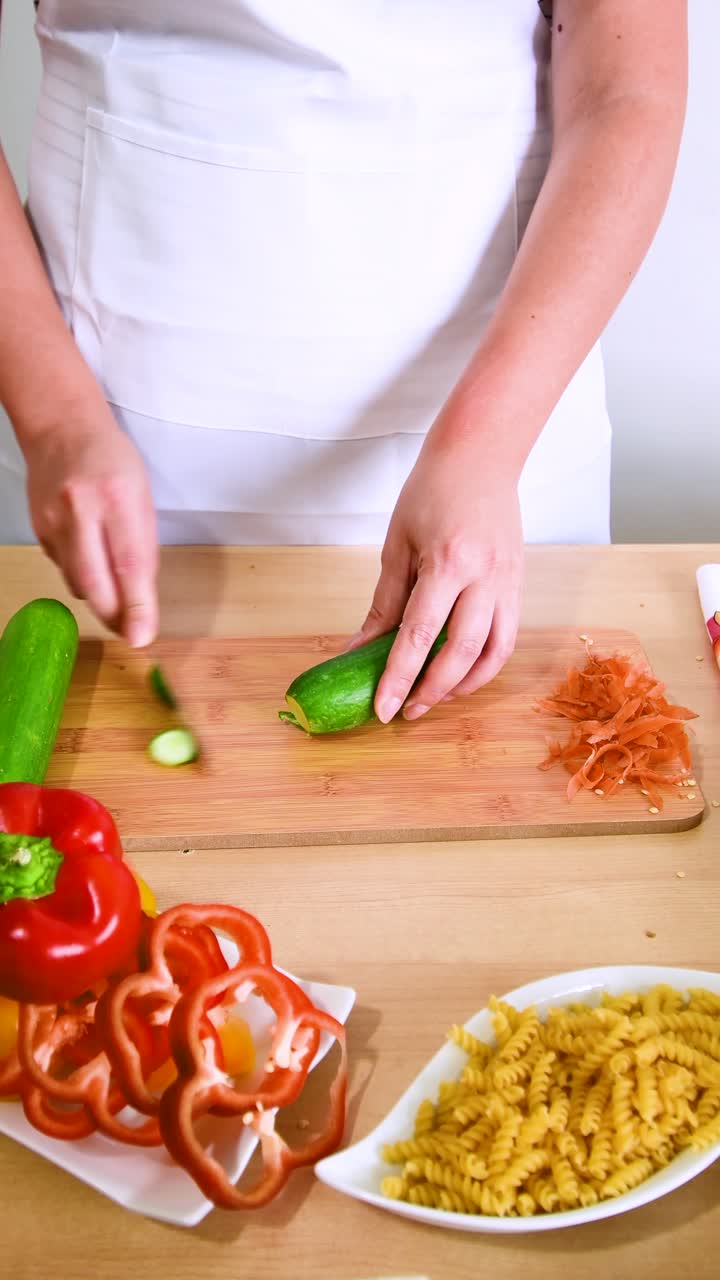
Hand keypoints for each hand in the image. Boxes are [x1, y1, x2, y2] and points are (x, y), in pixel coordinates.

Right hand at [24, 408, 157, 647]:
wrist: (61, 429)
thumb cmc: (112, 461)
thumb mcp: (143, 495)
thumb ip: (143, 545)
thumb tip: (142, 597)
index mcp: (118, 497)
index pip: (130, 564)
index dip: (137, 606)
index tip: (143, 635)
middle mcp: (81, 510)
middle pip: (95, 583)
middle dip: (115, 617)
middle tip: (131, 632)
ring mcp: (54, 521)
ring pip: (77, 582)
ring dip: (100, 597)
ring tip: (116, 592)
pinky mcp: (39, 530)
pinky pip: (64, 569)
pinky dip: (82, 576)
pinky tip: (91, 559)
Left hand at [351, 439, 523, 722]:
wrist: (482, 455)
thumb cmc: (432, 491)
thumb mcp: (397, 544)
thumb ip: (384, 602)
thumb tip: (361, 648)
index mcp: (448, 563)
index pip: (419, 635)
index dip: (399, 677)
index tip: (384, 708)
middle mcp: (484, 577)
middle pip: (461, 653)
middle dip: (431, 690)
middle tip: (406, 711)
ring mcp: (508, 583)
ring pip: (493, 653)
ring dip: (464, 685)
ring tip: (434, 698)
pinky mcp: (519, 585)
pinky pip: (507, 638)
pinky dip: (486, 665)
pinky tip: (462, 674)